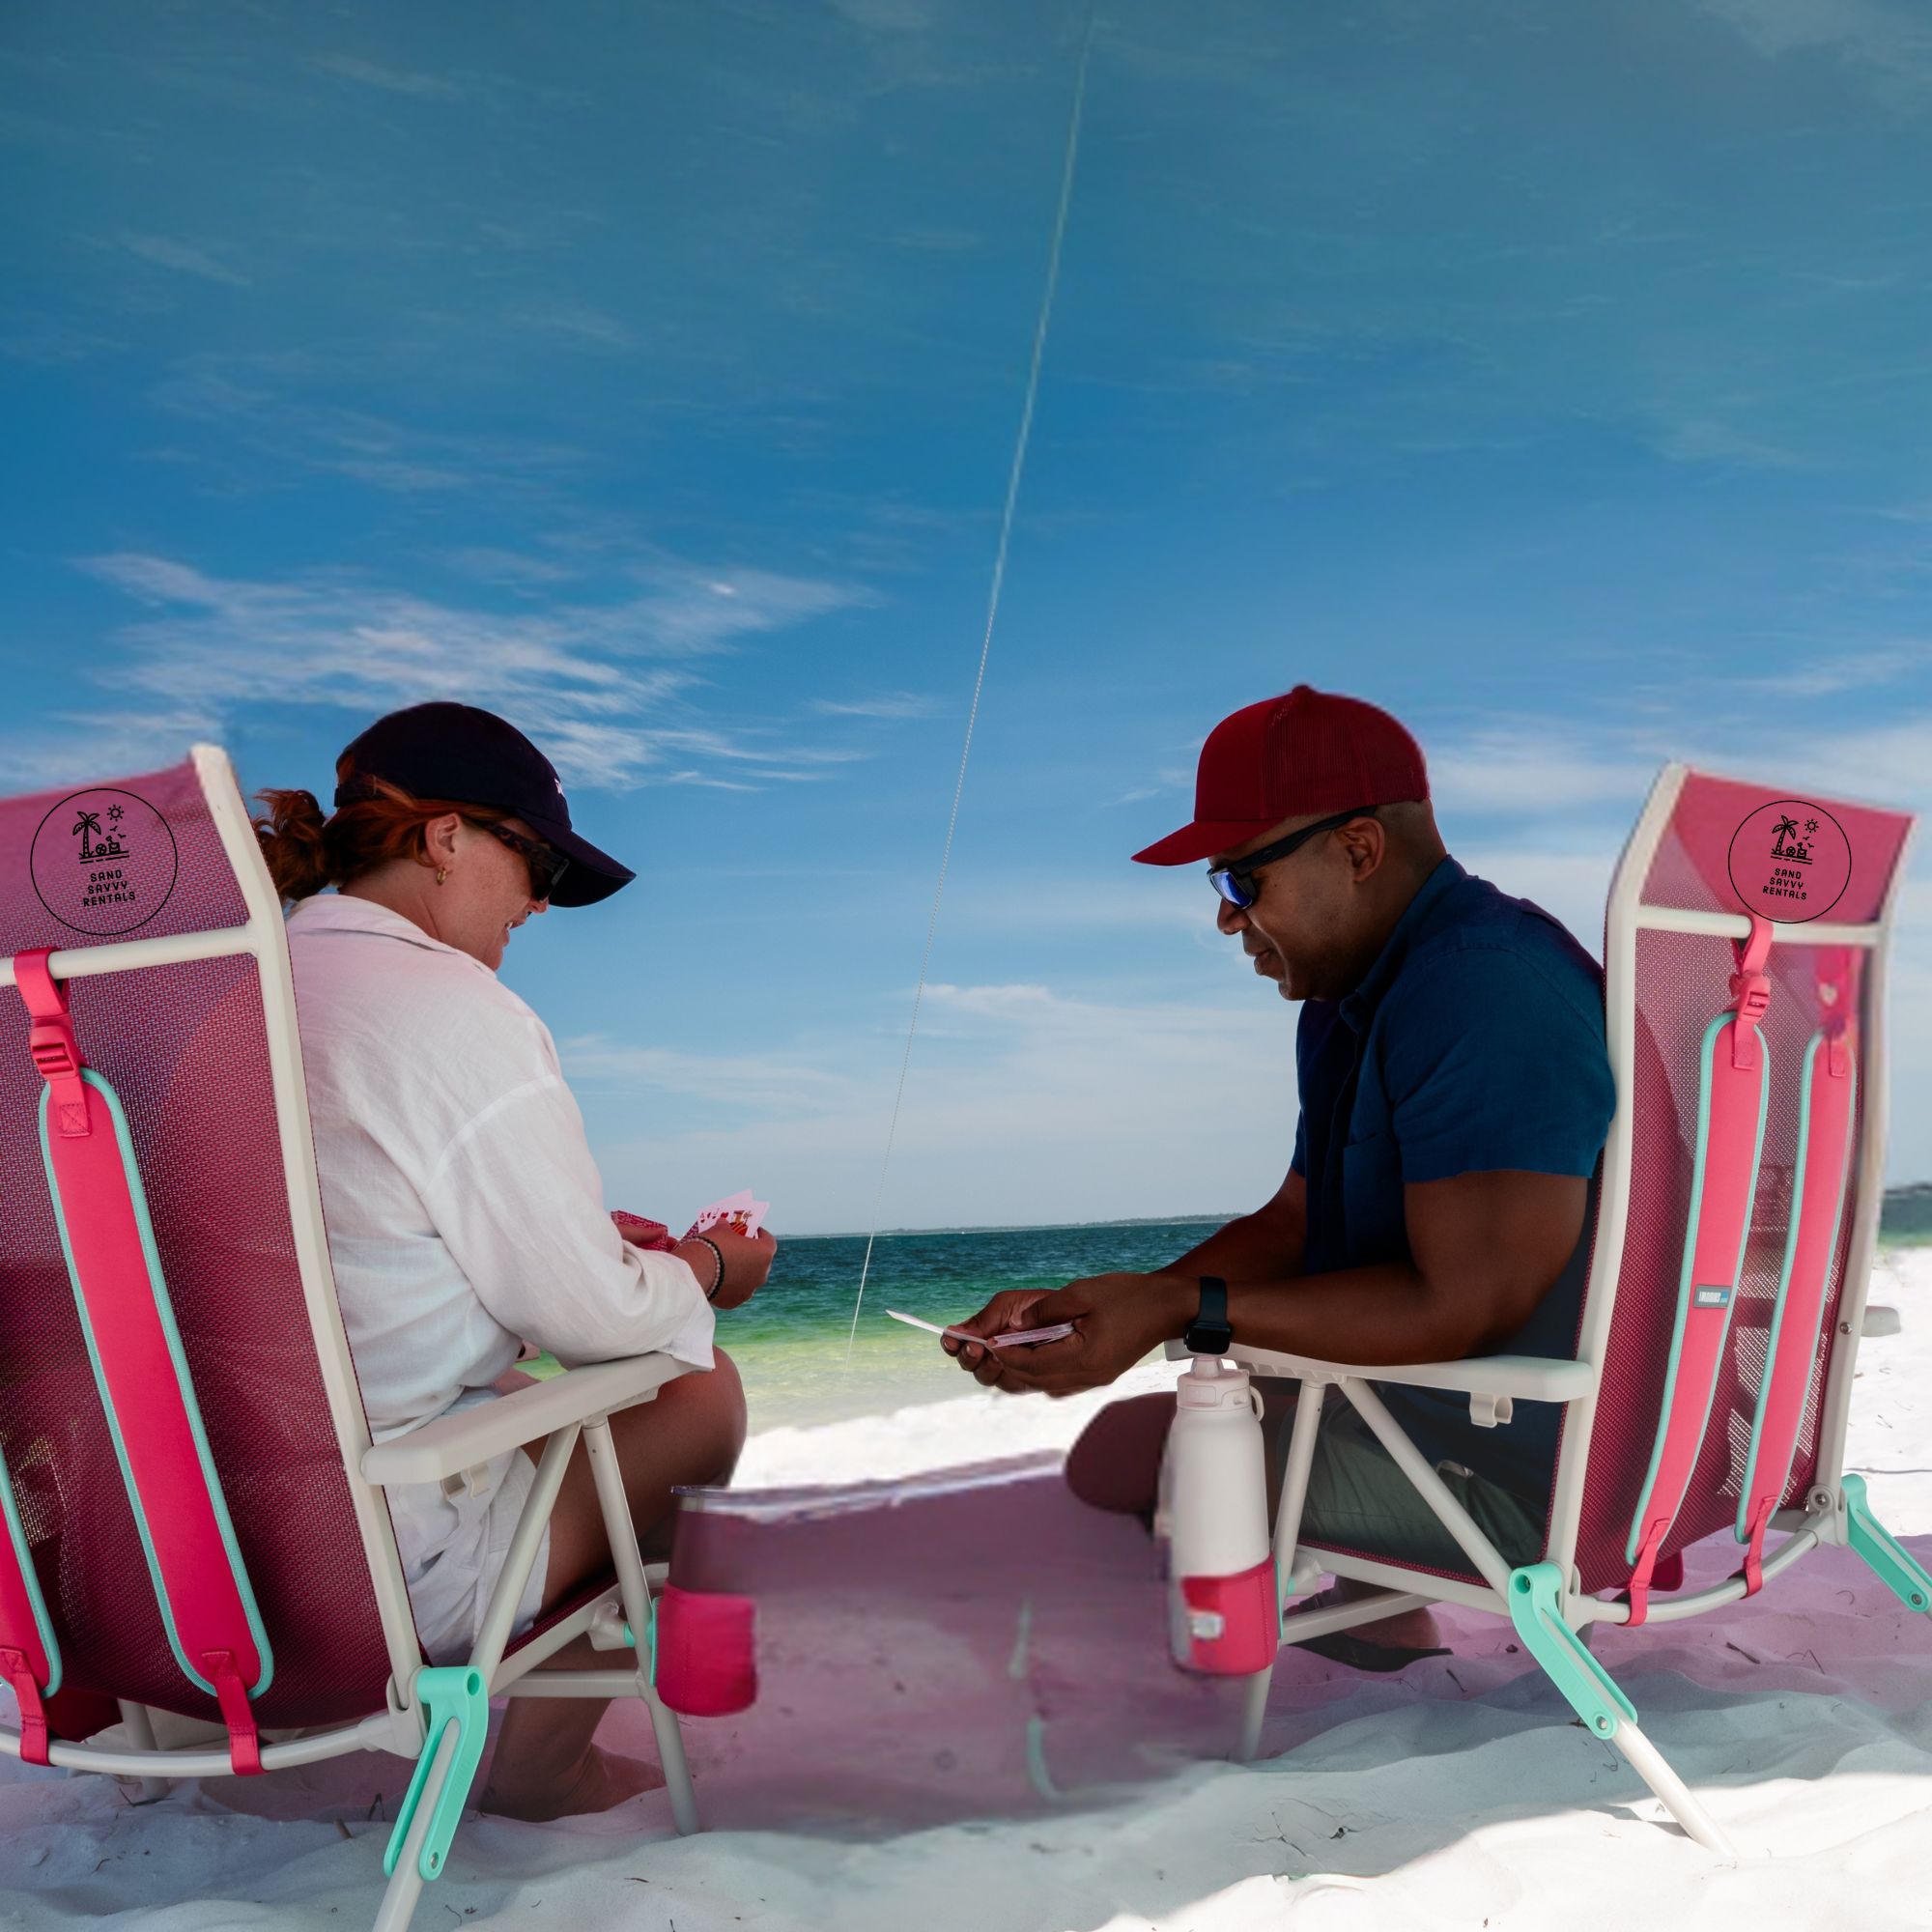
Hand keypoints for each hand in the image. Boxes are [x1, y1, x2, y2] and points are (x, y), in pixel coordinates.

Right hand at [675, 1224, 775, 1309]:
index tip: (752, 1230)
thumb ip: (726, 1227)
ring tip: (728, 1264)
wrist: (696, 1271)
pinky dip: (730, 1286)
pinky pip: (735, 1291)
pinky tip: (719, 1279)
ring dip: (742, 1272)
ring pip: (749, 1279)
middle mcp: (761, 1274)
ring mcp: (749, 1290)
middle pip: (761, 1262)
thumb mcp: (720, 1229)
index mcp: (764, 1253)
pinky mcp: (735, 1301)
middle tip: (739, 1247)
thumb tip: (723, 1223)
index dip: (761, 1234)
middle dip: (751, 1255)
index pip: (769, 1241)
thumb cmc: (712, 1245)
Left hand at [943, 1273, 1190, 1397]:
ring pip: (1042, 1384)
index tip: (984, 1341)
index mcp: (1083, 1358)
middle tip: (984, 1346)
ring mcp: (1091, 1379)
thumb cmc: (1128, 1296)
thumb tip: (1016, 1322)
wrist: (1167, 1307)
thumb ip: (1046, 1309)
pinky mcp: (1095, 1374)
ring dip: (1019, 1369)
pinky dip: (1037, 1368)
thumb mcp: (1083, 1293)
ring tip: (1001, 1349)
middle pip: (1032, 1380)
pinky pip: (1057, 1380)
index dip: (1003, 1354)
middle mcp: (1084, 1376)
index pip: (1030, 1365)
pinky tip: (1030, 1351)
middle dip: (1004, 1364)